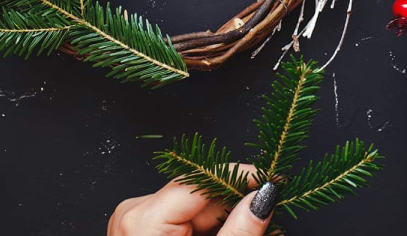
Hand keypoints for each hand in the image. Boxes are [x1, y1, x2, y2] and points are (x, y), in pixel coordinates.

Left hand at [108, 165, 277, 234]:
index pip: (200, 181)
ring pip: (195, 206)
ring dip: (228, 216)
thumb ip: (239, 232)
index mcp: (143, 218)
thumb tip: (263, 198)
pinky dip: (211, 227)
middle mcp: (135, 211)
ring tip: (259, 227)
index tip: (272, 178)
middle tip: (272, 215)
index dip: (239, 176)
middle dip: (238, 204)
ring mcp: (136, 219)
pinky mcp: (143, 227)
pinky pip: (184, 219)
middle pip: (199, 195)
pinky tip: (234, 231)